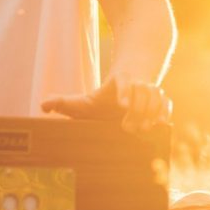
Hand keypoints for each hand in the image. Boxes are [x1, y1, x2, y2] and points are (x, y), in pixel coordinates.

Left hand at [41, 78, 171, 132]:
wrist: (130, 80)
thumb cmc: (103, 97)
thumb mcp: (84, 100)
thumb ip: (65, 103)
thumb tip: (42, 105)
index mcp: (117, 81)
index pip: (122, 82)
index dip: (123, 90)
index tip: (121, 103)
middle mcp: (136, 84)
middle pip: (142, 91)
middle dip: (138, 110)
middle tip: (130, 129)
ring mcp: (150, 90)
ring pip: (156, 96)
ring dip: (152, 112)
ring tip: (145, 130)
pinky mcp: (161, 99)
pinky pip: (167, 103)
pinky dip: (165, 112)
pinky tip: (161, 125)